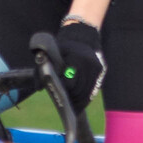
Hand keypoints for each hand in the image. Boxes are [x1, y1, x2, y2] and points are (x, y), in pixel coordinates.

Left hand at [33, 19, 105, 142]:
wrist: (82, 33)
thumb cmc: (62, 46)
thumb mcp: (51, 55)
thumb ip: (42, 70)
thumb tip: (40, 88)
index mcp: (76, 58)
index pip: (71, 83)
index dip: (65, 93)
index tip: (62, 101)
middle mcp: (89, 63)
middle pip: (80, 90)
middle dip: (73, 100)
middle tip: (67, 108)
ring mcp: (97, 67)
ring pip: (89, 91)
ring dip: (81, 101)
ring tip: (74, 108)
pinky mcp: (102, 70)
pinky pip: (94, 88)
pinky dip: (87, 96)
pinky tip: (81, 101)